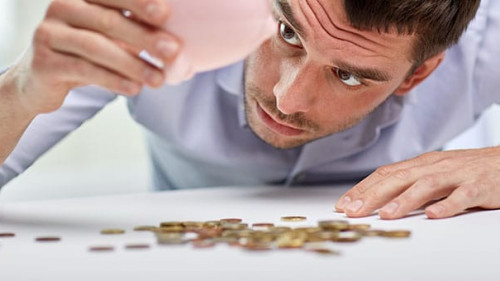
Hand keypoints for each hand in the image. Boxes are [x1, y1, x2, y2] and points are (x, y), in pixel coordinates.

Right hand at [10, 0, 179, 113]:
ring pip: (97, 47)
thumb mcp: (111, 37)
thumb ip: (136, 30)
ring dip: (133, 64)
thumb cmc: (86, 53)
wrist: (41, 79)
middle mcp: (62, 7)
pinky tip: (134, 88)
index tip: (165, 14)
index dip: (138, 2)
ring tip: (158, 79)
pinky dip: (113, 80)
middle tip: (173, 51)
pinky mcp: (44, 61)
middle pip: (108, 21)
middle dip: (144, 37)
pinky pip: (84, 70)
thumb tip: (178, 45)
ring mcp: (48, 32)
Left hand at [335, 147, 499, 218]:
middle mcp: (434, 166)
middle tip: (353, 212)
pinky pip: (462, 196)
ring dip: (404, 200)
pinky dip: (447, 205)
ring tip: (386, 215)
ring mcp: (456, 175)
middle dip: (372, 196)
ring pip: (426, 185)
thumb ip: (410, 183)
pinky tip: (432, 216)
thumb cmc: (468, 170)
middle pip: (398, 179)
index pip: (385, 174)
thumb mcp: (434, 173)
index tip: (343, 205)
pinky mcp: (479, 186)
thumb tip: (379, 199)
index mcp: (421, 164)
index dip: (362, 189)